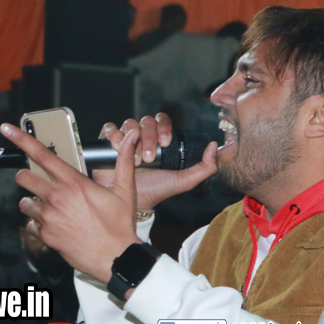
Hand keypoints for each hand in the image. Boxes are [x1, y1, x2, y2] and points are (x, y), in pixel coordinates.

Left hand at [1, 123, 142, 282]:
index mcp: (74, 183)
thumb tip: (131, 137)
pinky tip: (58, 227)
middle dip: (28, 177)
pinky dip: (41, 224)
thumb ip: (124, 161)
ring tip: (51, 209)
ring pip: (25, 203)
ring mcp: (49, 217)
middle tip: (40, 183)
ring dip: (34, 203)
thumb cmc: (121, 225)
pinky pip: (32, 225)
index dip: (21, 139)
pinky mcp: (46, 235)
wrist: (116, 258)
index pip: (42, 154)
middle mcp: (57, 198)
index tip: (6, 129)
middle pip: (24, 177)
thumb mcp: (125, 190)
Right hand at [98, 113, 217, 209]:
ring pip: (129, 124)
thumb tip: (215, 146)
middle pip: (146, 121)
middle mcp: (143, 135)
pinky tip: (118, 147)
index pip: (163, 121)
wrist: (135, 202)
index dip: (164, 127)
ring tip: (135, 159)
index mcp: (161, 138)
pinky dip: (114, 134)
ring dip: (132, 138)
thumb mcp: (185, 180)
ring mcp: (125, 137)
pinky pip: (109, 129)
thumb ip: (206, 167)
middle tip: (149, 158)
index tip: (166, 142)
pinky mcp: (108, 142)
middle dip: (149, 138)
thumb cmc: (159, 189)